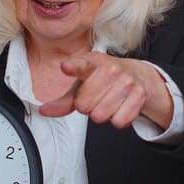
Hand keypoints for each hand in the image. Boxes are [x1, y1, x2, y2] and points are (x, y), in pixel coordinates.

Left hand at [39, 52, 173, 128]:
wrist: (138, 75)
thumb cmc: (105, 80)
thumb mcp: (83, 85)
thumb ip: (64, 100)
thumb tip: (45, 110)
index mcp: (93, 62)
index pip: (81, 65)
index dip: (72, 67)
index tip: (65, 67)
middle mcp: (110, 69)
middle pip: (84, 106)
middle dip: (88, 107)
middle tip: (96, 98)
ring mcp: (126, 81)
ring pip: (100, 116)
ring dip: (102, 114)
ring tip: (108, 102)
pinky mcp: (139, 95)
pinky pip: (119, 121)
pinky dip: (117, 119)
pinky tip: (120, 107)